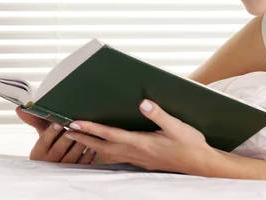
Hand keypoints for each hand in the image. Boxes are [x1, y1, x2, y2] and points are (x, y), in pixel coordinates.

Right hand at [15, 107, 96, 163]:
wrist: (54, 167)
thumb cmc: (50, 146)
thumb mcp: (43, 135)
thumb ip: (35, 121)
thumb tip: (20, 108)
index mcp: (39, 152)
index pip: (44, 140)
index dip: (51, 132)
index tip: (58, 123)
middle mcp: (49, 161)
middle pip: (58, 149)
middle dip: (68, 137)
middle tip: (76, 127)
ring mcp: (62, 168)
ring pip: (71, 156)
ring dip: (80, 144)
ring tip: (87, 134)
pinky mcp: (74, 171)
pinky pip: (81, 164)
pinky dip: (87, 155)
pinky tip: (92, 147)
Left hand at [65, 99, 216, 173]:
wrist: (200, 164)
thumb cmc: (190, 144)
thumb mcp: (177, 126)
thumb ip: (159, 114)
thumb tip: (143, 103)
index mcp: (142, 142)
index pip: (110, 135)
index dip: (91, 129)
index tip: (75, 123)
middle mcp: (136, 152)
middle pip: (103, 146)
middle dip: (83, 138)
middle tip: (65, 130)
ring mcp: (138, 159)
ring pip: (108, 153)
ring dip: (91, 145)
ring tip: (78, 138)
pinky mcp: (142, 161)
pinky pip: (117, 157)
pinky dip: (104, 152)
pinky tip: (102, 148)